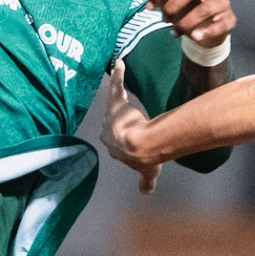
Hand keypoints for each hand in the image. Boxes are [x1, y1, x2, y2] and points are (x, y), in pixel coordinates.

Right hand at [100, 60, 160, 194]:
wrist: (141, 145)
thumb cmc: (143, 158)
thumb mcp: (147, 173)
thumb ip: (146, 182)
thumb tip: (146, 192)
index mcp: (113, 146)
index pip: (115, 138)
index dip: (121, 136)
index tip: (127, 135)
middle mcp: (107, 130)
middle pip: (111, 120)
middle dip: (117, 118)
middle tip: (125, 116)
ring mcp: (110, 116)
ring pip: (114, 103)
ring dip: (116, 97)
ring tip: (120, 88)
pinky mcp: (115, 103)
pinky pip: (114, 86)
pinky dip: (117, 74)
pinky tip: (119, 63)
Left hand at [143, 0, 233, 59]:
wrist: (200, 27)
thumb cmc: (182, 5)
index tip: (150, 5)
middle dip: (172, 6)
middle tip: (164, 18)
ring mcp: (223, 1)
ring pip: (205, 8)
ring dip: (185, 21)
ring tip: (175, 29)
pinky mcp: (229, 19)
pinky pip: (220, 24)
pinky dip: (206, 31)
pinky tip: (194, 36)